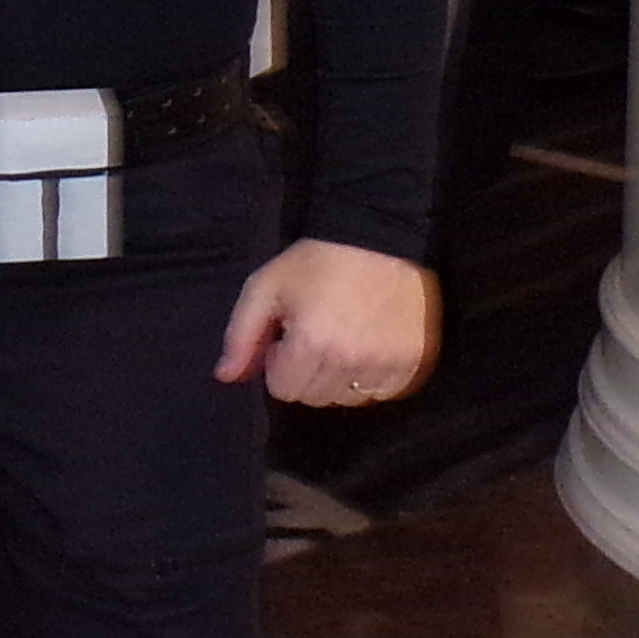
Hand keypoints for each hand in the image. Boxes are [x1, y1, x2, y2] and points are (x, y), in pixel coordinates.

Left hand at [215, 239, 436, 409]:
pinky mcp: (413, 366)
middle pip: (313, 397)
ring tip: (343, 337)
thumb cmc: (319, 261)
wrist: (383, 238)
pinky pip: (381, 394)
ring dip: (338, 377)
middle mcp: (350, 363)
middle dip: (306, 371)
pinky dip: (370, 377)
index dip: (280, 361)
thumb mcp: (267, 286)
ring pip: (346, 399)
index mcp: (311, 344)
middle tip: (317, 332)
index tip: (291, 334)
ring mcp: (386, 367)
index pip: (282, 389)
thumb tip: (224, 377)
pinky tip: (369, 345)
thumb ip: (241, 335)